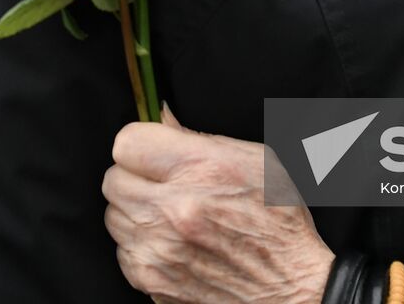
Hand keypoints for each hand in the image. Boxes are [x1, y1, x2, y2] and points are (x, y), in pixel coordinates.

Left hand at [103, 107, 334, 303]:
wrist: (290, 287)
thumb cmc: (278, 220)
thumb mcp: (254, 159)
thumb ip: (200, 137)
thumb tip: (162, 117)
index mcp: (201, 170)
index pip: (127, 142)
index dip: (140, 143)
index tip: (152, 151)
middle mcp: (174, 210)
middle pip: (113, 179)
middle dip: (134, 176)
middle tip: (160, 183)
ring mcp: (160, 250)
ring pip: (114, 216)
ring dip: (135, 211)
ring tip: (168, 213)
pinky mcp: (153, 280)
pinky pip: (123, 251)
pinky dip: (140, 245)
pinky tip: (171, 241)